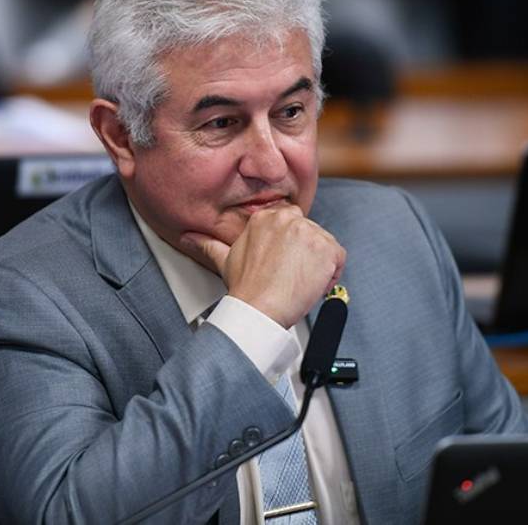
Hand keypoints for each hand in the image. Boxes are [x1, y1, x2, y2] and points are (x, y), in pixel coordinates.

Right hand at [181, 205, 345, 327]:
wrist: (259, 310)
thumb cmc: (246, 288)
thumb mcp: (224, 259)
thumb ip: (208, 244)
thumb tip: (188, 238)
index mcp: (266, 217)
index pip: (292, 225)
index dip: (291, 248)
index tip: (285, 263)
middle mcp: (288, 219)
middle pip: (310, 234)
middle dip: (305, 256)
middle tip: (290, 277)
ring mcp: (309, 232)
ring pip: (325, 246)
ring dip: (317, 266)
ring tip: (297, 283)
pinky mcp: (326, 248)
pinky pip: (339, 258)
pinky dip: (331, 274)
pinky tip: (311, 285)